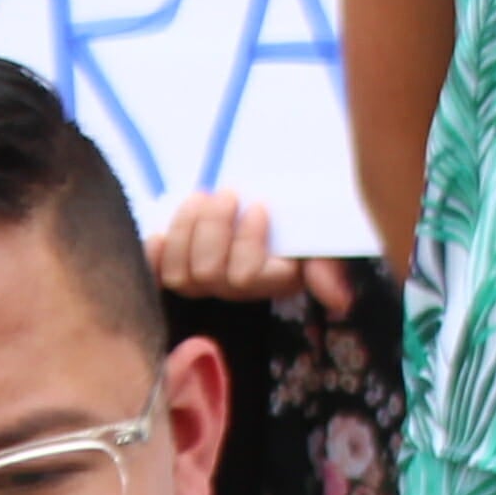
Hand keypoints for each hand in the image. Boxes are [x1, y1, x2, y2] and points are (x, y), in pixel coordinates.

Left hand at [149, 188, 360, 311]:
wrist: (256, 196)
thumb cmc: (293, 217)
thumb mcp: (317, 238)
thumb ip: (326, 266)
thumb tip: (339, 300)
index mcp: (268, 281)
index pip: (245, 276)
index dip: (247, 242)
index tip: (258, 206)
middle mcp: (233, 289)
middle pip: (208, 273)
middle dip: (213, 228)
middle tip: (225, 194)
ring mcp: (202, 282)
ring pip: (180, 273)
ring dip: (186, 229)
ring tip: (200, 197)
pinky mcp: (176, 267)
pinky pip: (156, 274)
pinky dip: (155, 252)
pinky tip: (163, 231)